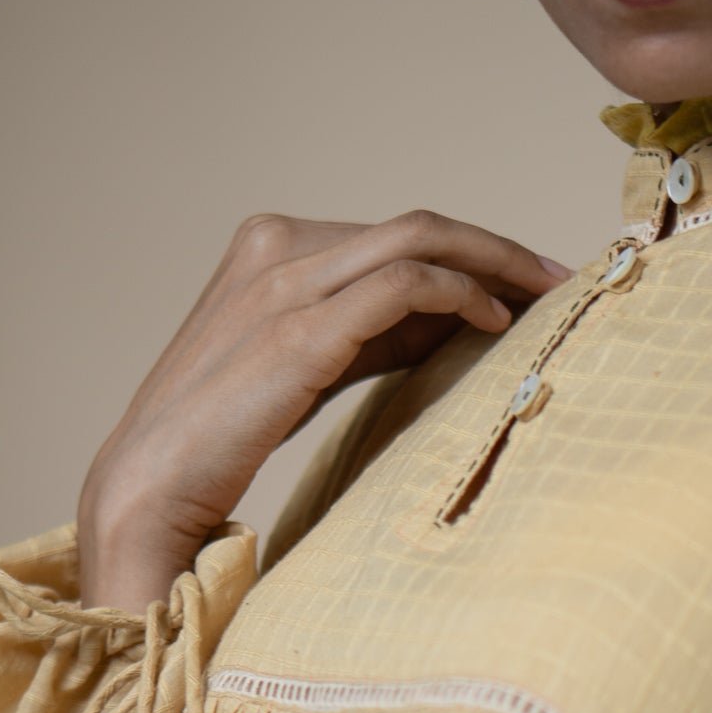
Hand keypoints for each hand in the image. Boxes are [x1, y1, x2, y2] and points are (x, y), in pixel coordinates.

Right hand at [77, 211, 570, 610]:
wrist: (149, 486)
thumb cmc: (225, 438)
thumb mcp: (307, 366)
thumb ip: (369, 333)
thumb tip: (458, 318)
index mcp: (271, 246)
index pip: (394, 233)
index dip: (471, 253)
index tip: (529, 281)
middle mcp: (277, 247)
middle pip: (417, 225)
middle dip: (500, 249)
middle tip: (561, 278)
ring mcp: (285, 282)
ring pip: (420, 239)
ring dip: (497, 263)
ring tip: (548, 296)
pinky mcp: (299, 328)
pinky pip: (405, 284)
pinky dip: (462, 294)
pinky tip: (496, 323)